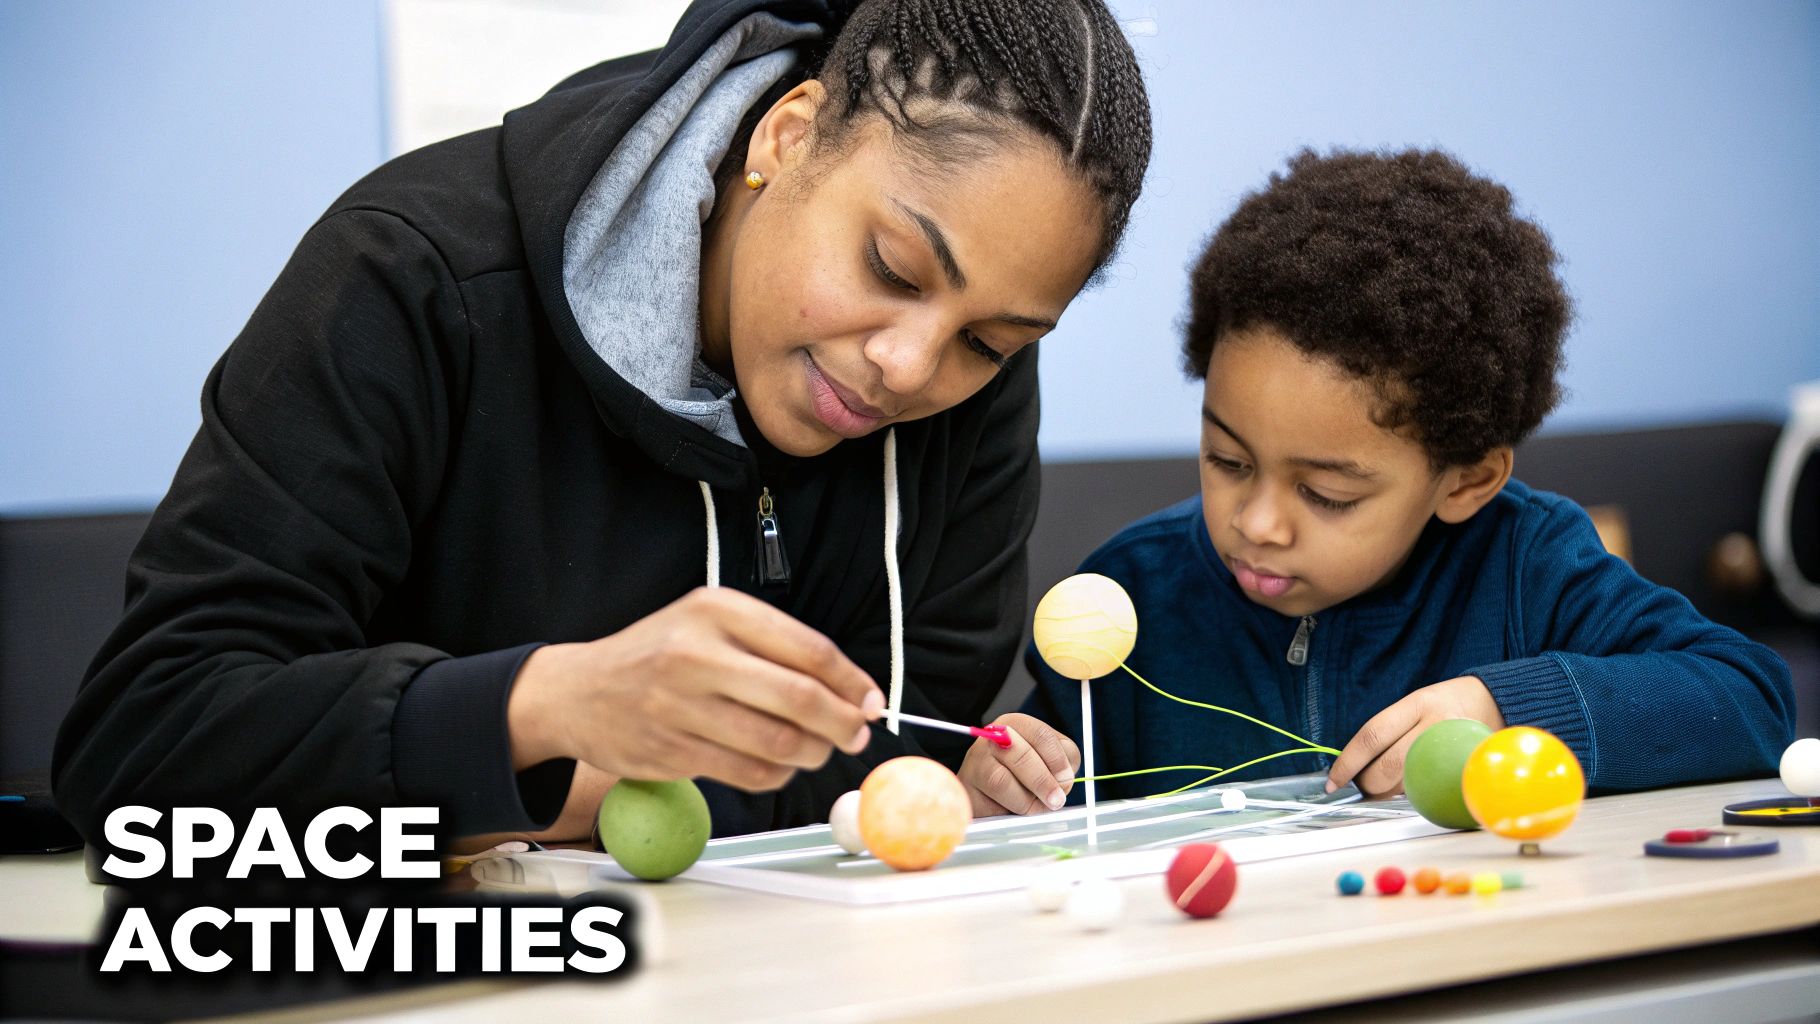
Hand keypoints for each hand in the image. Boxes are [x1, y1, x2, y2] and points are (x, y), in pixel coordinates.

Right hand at [507, 587, 882, 792]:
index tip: (872, 701)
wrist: (578, 691)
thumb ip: (777, 649)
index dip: (852, 682)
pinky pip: (748, 772)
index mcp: (717, 609)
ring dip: (812, 753)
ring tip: (816, 750)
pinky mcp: (672, 750)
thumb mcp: (712, 624)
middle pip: (799, 697)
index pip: (808, 649)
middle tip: (855, 734)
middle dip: (841, 723)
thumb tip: (853, 691)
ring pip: (777, 742)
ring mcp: (680, 704)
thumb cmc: (660, 655)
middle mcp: (697, 653)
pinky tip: (778, 764)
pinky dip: (776, 774)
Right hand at [958, 713, 1079, 815]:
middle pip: (1020, 755)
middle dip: (1043, 781)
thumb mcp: (1050, 759)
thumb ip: (1064, 761)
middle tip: (1056, 799)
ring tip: (1037, 805)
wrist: (990, 792)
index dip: (1057, 759)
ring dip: (1026, 799)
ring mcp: (975, 762)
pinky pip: (990, 802)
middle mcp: (991, 738)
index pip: (1040, 734)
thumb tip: (1064, 777)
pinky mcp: (967, 788)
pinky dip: (1010, 809)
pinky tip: (1017, 809)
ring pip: (1002, 781)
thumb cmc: (1024, 773)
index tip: (1065, 778)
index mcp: (1015, 724)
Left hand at [1326, 677, 1503, 796]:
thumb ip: (1391, 732)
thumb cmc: (1447, 705)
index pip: (1372, 736)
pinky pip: (1432, 790)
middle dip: (1368, 783)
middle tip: (1362, 786)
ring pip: (1408, 783)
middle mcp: (1434, 725)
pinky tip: (1412, 789)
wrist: (1497, 701)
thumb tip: (1356, 766)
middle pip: (1388, 766)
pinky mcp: (1465, 766)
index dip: (1348, 762)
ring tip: (1386, 787)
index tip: (1333, 781)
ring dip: (1388, 793)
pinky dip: (1414, 795)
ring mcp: (1452, 748)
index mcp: (1417, 704)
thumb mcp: (1417, 704)